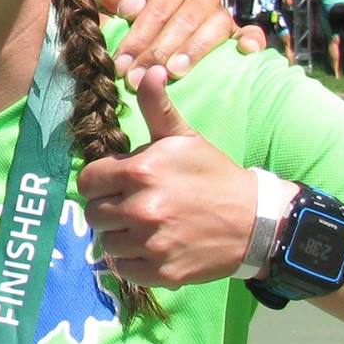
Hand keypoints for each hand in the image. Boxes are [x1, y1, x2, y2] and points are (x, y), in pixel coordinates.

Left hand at [78, 65, 254, 287]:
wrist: (255, 221)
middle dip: (109, 209)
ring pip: (107, 243)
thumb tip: (149, 71)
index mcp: (141, 172)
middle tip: (133, 206)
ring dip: (121, 237)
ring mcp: (152, 243)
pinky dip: (132, 262)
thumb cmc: (213, 176)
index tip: (116, 184)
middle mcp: (142, 209)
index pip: (88, 181)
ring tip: (146, 227)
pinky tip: (152, 248)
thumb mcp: (184, 138)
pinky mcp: (162, 272)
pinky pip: (123, 269)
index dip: (99, 182)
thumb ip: (156, 108)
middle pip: (94, 214)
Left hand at [99, 0, 266, 90]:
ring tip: (174, 72)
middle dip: (158, 52)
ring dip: (194, 50)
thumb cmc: (131, 18)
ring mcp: (222, 14)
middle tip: (140, 79)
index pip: (156, 10)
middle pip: (183, 21)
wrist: (153, 30)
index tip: (122, 64)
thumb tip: (132, 6)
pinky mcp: (237, 33)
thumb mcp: (113, 2)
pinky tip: (245, 51)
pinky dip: (251, 39)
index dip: (138, 38)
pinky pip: (252, 32)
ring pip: (214, 27)